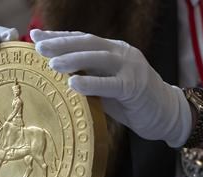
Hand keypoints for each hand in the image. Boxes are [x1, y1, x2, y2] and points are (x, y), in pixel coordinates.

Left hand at [31, 30, 191, 147]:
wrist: (166, 114)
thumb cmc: (131, 102)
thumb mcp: (106, 85)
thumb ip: (88, 76)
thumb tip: (57, 75)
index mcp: (114, 50)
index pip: (83, 39)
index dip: (59, 37)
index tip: (36, 37)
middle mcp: (122, 53)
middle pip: (88, 43)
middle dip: (62, 44)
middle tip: (39, 47)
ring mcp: (130, 68)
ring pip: (98, 58)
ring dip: (73, 60)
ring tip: (52, 64)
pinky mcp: (135, 87)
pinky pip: (110, 83)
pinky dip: (91, 83)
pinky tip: (73, 84)